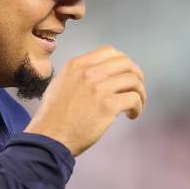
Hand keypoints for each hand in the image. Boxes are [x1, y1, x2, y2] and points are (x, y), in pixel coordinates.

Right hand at [25, 45, 146, 156]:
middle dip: (136, 75)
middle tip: (136, 88)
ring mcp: (98, 88)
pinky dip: (138, 107)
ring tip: (135, 105)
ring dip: (139, 93)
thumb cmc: (53, 116)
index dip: (123, 62)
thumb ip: (78, 75)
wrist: (49, 136)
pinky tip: (131, 115)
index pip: (109, 52)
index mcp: (75, 65)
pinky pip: (134, 99)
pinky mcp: (108, 106)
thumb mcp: (60, 84)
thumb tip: (100, 74)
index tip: (125, 73)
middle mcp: (88, 72)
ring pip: (133, 80)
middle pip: (126, 63)